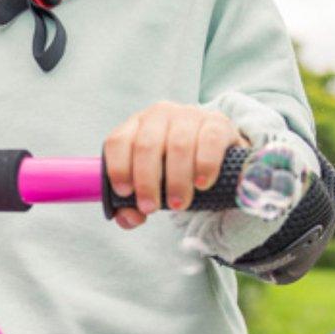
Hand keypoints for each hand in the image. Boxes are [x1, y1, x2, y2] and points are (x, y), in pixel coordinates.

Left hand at [103, 102, 249, 230]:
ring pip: (178, 145)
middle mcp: (160, 114)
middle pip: (146, 145)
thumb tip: (128, 219)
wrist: (216, 154)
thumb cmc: (173, 171)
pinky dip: (204, 166)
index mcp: (136, 126)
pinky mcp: (217, 123)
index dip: (118, 168)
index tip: (125, 194)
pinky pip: (209, 141)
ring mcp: (189, 115)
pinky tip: (202, 184)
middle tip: (151, 208)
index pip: (117, 141)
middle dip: (146, 182)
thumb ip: (132, 206)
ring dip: (176, 180)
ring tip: (178, 204)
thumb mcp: (152, 185)